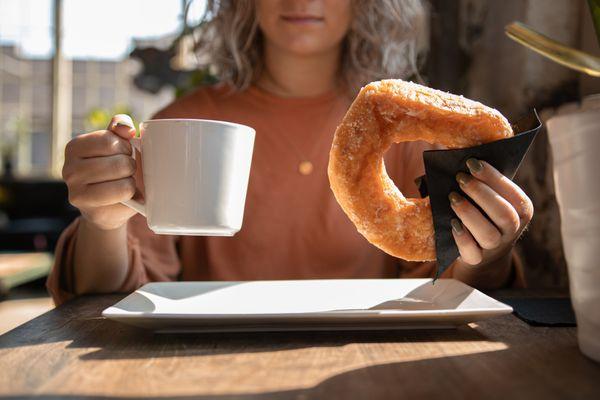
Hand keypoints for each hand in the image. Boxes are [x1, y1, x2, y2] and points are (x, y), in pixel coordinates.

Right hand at [62, 114, 137, 230]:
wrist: (109, 207)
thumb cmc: (114, 171)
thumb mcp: (117, 145)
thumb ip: (120, 129)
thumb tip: (126, 127)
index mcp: (74, 147)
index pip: (110, 140)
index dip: (126, 147)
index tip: (123, 154)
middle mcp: (69, 168)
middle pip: (120, 161)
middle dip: (130, 166)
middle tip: (125, 172)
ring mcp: (76, 191)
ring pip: (124, 181)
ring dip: (131, 182)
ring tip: (124, 183)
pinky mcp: (90, 210)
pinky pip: (123, 196)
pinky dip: (132, 196)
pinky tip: (124, 197)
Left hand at [448, 158, 532, 280]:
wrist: (482, 248)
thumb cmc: (484, 210)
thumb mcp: (490, 195)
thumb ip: (484, 181)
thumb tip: (464, 160)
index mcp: (522, 209)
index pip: (513, 193)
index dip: (493, 177)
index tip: (472, 162)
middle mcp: (513, 229)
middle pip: (504, 214)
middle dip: (481, 193)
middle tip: (460, 178)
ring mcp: (496, 247)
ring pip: (488, 234)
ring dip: (469, 214)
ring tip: (452, 198)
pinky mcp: (477, 259)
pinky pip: (472, 253)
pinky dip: (462, 238)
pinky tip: (452, 224)